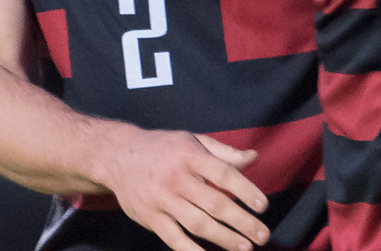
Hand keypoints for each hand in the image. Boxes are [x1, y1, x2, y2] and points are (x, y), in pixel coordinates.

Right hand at [100, 127, 271, 250]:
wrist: (118, 156)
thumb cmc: (162, 148)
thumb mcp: (192, 141)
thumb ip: (224, 152)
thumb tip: (253, 158)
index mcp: (189, 155)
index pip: (223, 174)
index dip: (245, 190)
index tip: (263, 206)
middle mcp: (176, 177)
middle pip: (214, 203)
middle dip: (242, 221)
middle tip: (262, 235)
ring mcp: (161, 199)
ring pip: (197, 223)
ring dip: (224, 238)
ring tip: (244, 247)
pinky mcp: (150, 216)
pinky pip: (174, 238)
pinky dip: (191, 250)